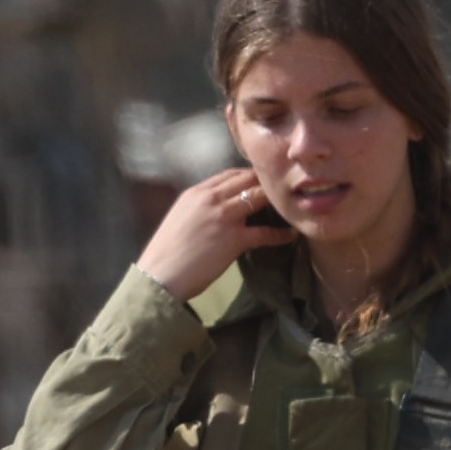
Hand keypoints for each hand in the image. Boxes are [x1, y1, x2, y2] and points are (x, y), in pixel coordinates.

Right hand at [129, 167, 295, 302]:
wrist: (159, 275)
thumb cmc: (166, 253)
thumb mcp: (179, 218)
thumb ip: (198, 208)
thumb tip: (215, 212)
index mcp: (195, 193)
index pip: (229, 175)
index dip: (248, 177)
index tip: (260, 183)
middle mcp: (210, 198)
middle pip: (247, 179)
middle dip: (266, 182)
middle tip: (281, 191)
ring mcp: (223, 216)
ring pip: (259, 197)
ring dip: (276, 201)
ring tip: (289, 207)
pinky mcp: (234, 239)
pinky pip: (265, 233)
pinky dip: (281, 234)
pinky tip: (291, 235)